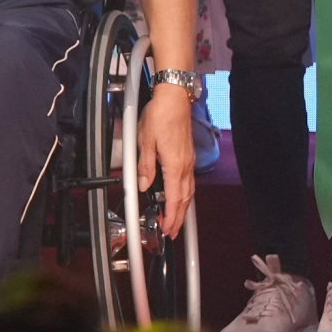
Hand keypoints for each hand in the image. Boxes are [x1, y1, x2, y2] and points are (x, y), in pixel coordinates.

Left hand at [139, 83, 198, 235]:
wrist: (174, 99)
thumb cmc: (160, 116)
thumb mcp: (144, 142)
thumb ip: (145, 166)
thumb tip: (144, 186)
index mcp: (174, 165)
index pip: (174, 197)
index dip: (171, 215)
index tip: (168, 229)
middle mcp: (185, 166)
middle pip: (184, 198)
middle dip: (179, 218)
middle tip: (172, 232)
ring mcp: (188, 161)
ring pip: (188, 191)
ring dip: (183, 208)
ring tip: (176, 220)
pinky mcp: (187, 155)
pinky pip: (188, 181)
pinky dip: (184, 194)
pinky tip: (179, 197)